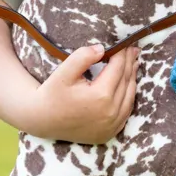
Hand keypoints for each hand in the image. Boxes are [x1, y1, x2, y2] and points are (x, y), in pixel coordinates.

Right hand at [23, 44, 140, 143]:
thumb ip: (82, 57)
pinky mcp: (110, 132)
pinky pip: (125, 111)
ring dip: (132, 78)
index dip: (122, 54)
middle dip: (129, 63)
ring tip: (133, 63)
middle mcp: (111, 113)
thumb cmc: (51, 94)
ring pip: (129, 96)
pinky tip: (127, 84)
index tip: (125, 43)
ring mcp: (112, 125)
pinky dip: (128, 95)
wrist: (41, 121)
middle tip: (133, 49)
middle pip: (126, 81)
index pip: (118, 69)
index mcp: (101, 96)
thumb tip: (102, 48)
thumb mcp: (63, 72)